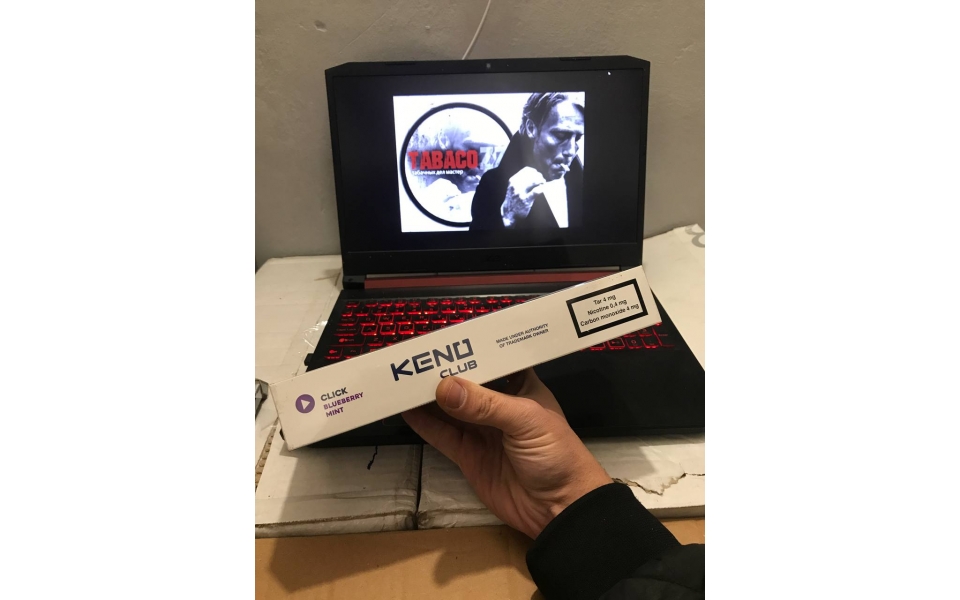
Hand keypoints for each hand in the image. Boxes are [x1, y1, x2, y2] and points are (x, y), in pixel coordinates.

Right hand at [402, 369, 612, 538]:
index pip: (492, 360)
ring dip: (428, 397)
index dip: (469, 349)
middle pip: (466, 384)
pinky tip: (406, 410)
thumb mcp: (526, 421)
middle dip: (442, 373)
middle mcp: (500, 406)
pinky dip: (424, 424)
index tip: (441, 340)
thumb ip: (486, 405)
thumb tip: (445, 388)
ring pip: (449, 409)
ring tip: (401, 380)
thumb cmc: (557, 455)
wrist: (560, 509)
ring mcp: (483, 431)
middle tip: (412, 359)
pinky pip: (443, 436)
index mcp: (521, 386)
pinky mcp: (469, 456)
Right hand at [500, 167, 545, 226]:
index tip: (538, 175)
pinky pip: (536, 191)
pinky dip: (541, 188)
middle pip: (531, 174)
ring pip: (534, 181)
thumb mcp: (513, 187)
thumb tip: (534, 173)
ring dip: (541, 181)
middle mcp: (515, 185)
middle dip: (539, 176)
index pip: (526, 170)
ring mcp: (520, 193)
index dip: (534, 171)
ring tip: (543, 184)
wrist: (509, 212)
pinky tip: (543, 189)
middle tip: (542, 180)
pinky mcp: (525, 200)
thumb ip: (521, 180)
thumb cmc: (513, 198)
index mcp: (513, 180)